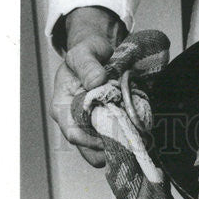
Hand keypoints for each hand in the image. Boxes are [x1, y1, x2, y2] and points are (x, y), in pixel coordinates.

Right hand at [49, 6, 127, 166]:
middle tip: (131, 136)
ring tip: (136, 129)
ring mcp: (90, 125)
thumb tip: (97, 81)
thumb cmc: (87, 51)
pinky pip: (115, 139)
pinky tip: (136, 125)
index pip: (73, 133)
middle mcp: (74, 121)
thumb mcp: (84, 52)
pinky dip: (126, 135)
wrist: (99, 49)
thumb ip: (88, 66)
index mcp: (62, 107)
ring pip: (103, 149)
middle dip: (110, 145)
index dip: (93, 139)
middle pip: (89, 149)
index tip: (115, 132)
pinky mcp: (105, 124)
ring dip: (120, 142)